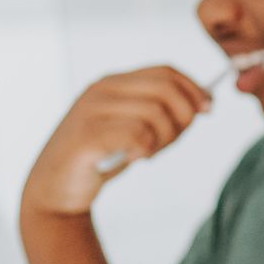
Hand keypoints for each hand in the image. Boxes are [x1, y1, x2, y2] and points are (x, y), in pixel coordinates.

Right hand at [21, 66, 211, 215]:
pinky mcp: (86, 136)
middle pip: (165, 89)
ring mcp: (91, 111)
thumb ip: (160, 112)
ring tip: (148, 154)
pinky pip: (136, 134)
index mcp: (113, 83)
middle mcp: (101, 90)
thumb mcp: (132, 128)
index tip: (208, 109)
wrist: (55, 191)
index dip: (193, 88)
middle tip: (171, 143)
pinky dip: (146, 149)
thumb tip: (204, 102)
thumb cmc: (99, 158)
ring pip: (155, 113)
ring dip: (164, 139)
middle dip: (183, 117)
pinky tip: (136, 158)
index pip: (165, 71)